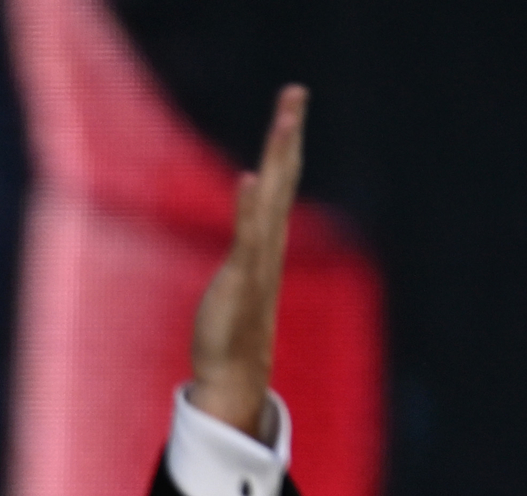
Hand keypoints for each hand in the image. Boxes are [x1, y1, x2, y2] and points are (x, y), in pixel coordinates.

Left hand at [188, 83, 306, 438]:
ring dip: (276, 160)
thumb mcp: (235, 275)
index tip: (291, 103)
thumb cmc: (231, 327)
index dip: (285, 143)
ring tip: (284, 121)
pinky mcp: (241, 281)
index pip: (280, 181)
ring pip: (271, 200)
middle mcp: (269, 243)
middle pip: (282, 178)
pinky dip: (250, 209)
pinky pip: (248, 239)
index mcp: (267, 239)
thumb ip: (243, 244)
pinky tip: (250, 179)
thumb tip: (245, 217)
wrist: (234, 373)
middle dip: (287, 135)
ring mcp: (258, 261)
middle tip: (295, 92)